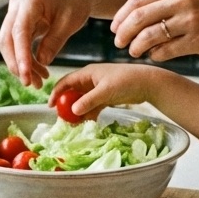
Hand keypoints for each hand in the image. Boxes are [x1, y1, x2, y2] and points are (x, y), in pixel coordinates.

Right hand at [0, 0, 92, 86]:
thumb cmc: (75, 1)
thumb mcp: (70, 22)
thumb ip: (54, 42)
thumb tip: (42, 62)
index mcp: (31, 0)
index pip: (20, 31)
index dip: (21, 55)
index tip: (26, 75)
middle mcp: (17, 5)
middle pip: (7, 40)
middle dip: (17, 64)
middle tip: (31, 83)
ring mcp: (16, 13)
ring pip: (9, 44)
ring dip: (21, 65)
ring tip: (38, 81)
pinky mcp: (18, 22)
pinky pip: (17, 44)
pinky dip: (25, 59)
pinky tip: (38, 70)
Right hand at [50, 64, 174, 119]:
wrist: (148, 83)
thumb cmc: (127, 81)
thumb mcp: (105, 91)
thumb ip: (89, 101)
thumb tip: (73, 111)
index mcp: (88, 73)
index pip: (66, 82)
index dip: (56, 93)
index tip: (50, 107)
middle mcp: (91, 80)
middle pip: (72, 93)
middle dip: (66, 105)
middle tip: (62, 119)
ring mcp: (98, 89)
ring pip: (82, 101)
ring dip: (78, 112)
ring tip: (74, 125)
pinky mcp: (106, 97)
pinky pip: (92, 106)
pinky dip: (89, 114)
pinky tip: (88, 123)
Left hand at [111, 0, 198, 60]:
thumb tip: (137, 14)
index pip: (138, 0)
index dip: (121, 16)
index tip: (115, 27)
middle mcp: (181, 0)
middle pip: (139, 18)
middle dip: (123, 32)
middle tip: (118, 42)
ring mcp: (190, 20)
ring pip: (150, 36)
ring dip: (136, 46)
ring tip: (134, 52)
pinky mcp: (198, 40)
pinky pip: (167, 51)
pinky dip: (156, 55)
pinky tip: (155, 56)